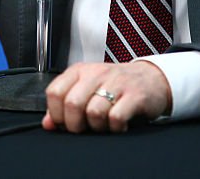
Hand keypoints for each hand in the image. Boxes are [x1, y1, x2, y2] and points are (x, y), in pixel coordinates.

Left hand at [42, 61, 170, 132]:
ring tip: (103, 125)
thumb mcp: (87, 89)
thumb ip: (65, 105)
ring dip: (96, 127)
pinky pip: (116, 118)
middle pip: (72, 104)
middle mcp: (97, 73)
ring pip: (94, 112)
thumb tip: (48, 123)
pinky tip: (117, 126)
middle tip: (84, 128)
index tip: (65, 122)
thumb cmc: (115, 86)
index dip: (56, 114)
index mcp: (80, 71)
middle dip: (75, 125)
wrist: (151, 79)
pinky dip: (114, 128)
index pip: (55, 92)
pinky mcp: (134, 95)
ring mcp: (117, 82)